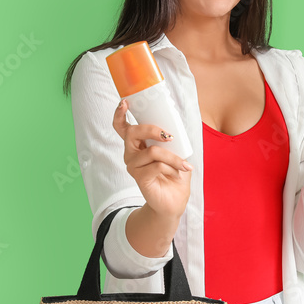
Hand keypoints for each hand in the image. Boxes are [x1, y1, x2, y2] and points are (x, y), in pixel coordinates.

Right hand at [111, 99, 191, 221]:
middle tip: (170, 136)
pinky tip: (179, 172)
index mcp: (138, 144)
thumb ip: (171, 138)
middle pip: (132, 132)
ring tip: (184, 165)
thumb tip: (175, 125)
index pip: (122, 127)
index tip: (125, 103)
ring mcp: (133, 166)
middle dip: (152, 130)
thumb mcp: (176, 151)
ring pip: (152, 151)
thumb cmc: (174, 174)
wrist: (174, 201)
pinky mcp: (139, 178)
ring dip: (172, 157)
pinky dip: (173, 167)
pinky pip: (157, 166)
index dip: (120, 114)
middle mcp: (131, 153)